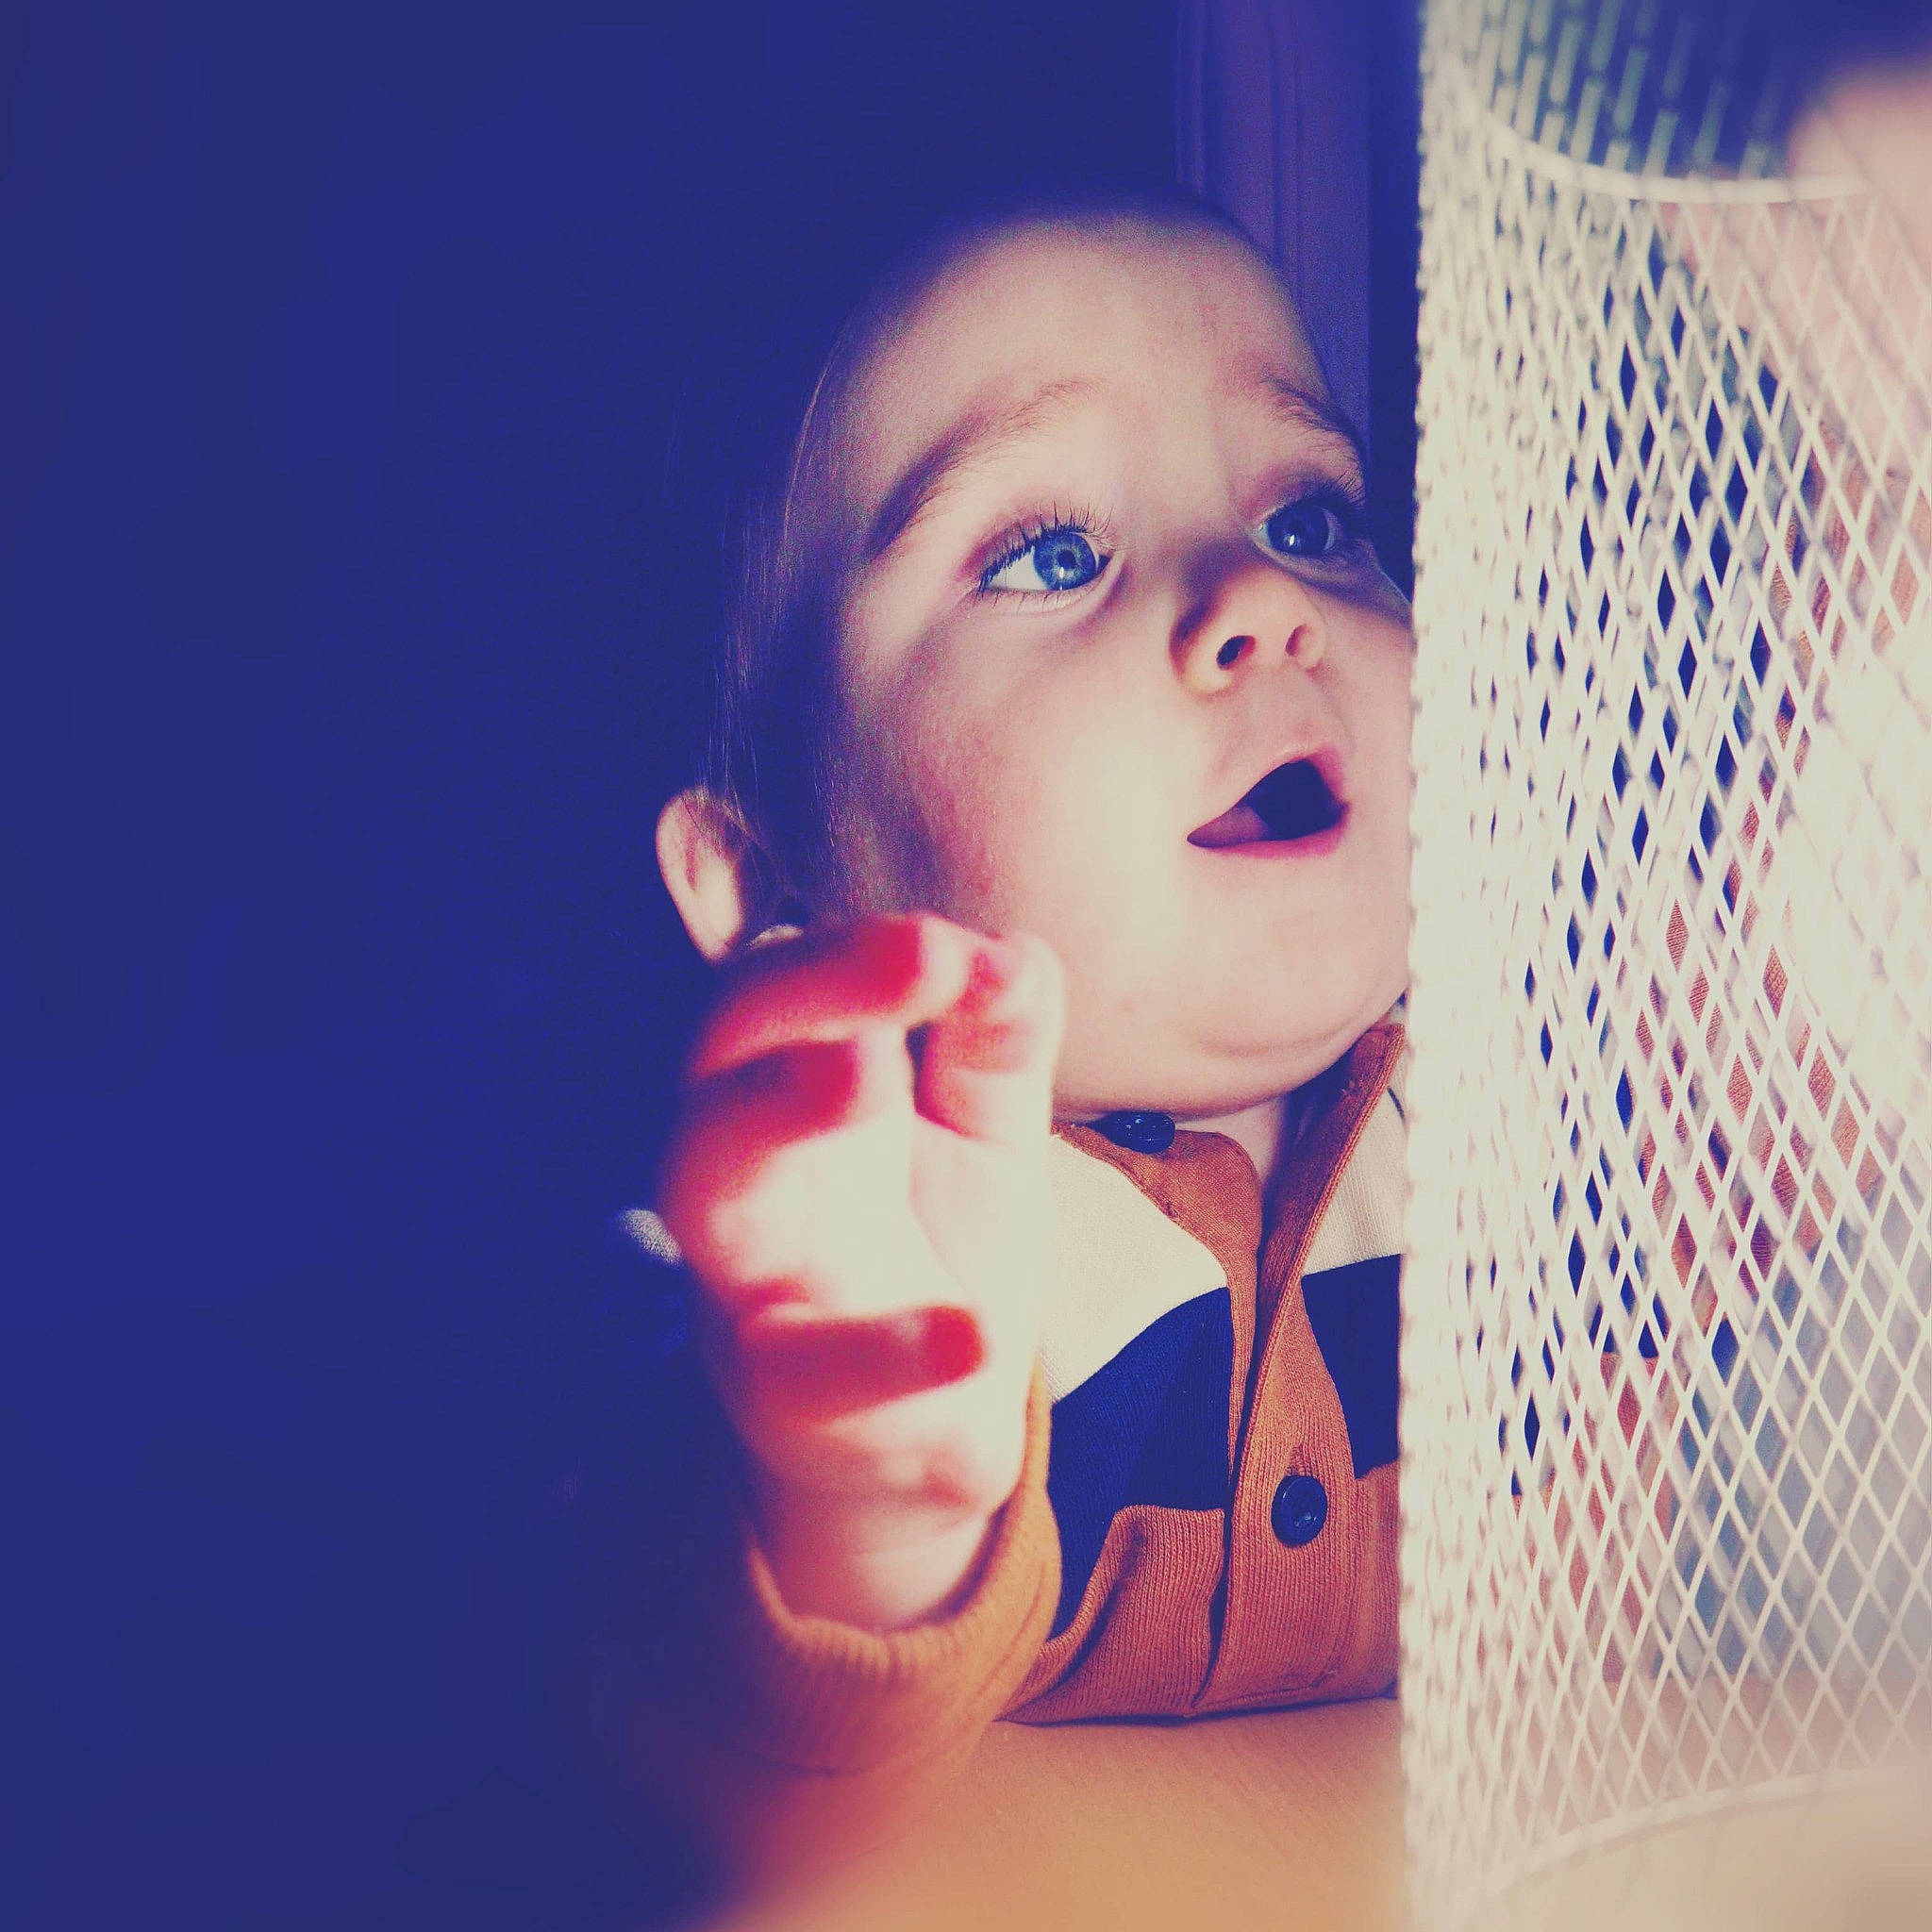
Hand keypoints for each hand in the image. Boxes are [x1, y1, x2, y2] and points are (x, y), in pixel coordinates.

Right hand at [659, 914, 1064, 1630]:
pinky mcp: (791, 1397)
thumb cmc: (932, 1240)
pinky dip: (886, 1355)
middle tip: (920, 955)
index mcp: (795, 1080)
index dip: (859, 952)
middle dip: (804, 988)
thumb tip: (1012, 952)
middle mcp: (755, 1163)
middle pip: (722, 1048)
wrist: (917, 1428)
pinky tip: (969, 1337)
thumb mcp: (982, 1128)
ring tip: (862, 1075)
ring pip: (713, 1185)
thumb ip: (998, 1040)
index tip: (958, 949)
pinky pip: (810, 1371)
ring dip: (777, 1115)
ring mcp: (758, 1277)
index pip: (786, 981)